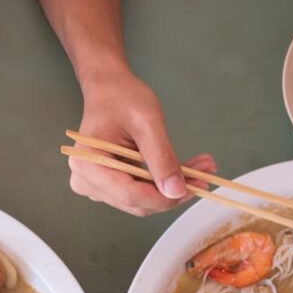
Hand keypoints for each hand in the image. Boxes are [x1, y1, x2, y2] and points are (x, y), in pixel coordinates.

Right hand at [70, 69, 215, 216]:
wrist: (108, 89)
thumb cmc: (122, 98)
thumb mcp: (147, 123)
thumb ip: (161, 158)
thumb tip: (177, 191)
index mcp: (89, 165)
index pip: (131, 194)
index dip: (165, 197)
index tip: (196, 186)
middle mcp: (86, 181)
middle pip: (137, 202)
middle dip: (173, 192)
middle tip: (206, 173)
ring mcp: (96, 187)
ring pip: (142, 201)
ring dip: (172, 189)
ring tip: (201, 168)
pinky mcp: (109, 186)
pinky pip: (140, 193)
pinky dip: (163, 184)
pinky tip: (185, 170)